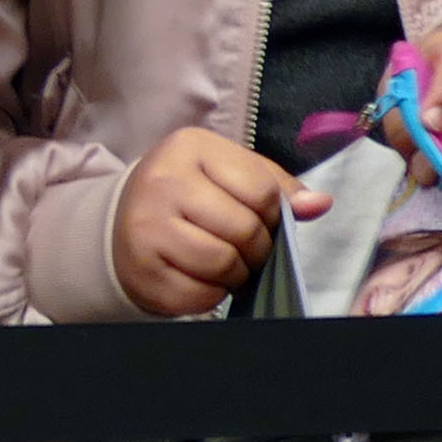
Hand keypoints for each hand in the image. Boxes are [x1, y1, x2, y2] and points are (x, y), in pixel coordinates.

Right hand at [112, 126, 317, 318]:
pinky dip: (212, 294)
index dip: (274, 215)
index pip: (262, 191)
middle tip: (245, 249)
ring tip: (224, 263)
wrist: (122, 223)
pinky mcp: (141, 268)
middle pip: (246, 230)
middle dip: (257, 249)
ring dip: (236, 274)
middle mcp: (162, 180)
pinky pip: (202, 294)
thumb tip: (319, 204)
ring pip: (224, 263)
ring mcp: (146, 225)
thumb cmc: (189, 196)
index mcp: (189, 147)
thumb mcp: (228, 174)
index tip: (260, 220)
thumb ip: (276, 187)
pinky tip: (200, 278)